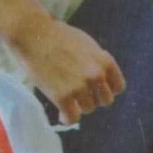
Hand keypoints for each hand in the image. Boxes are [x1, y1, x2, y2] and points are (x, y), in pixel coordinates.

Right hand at [10, 18, 126, 124]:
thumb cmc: (58, 35)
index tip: (97, 89)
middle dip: (94, 97)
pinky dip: (67, 118)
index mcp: (105, 61)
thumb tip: (101, 76)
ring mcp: (80, 88)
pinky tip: (62, 114)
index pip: (118, 87)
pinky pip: (72, 118)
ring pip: (88, 109)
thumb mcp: (87, 44)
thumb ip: (97, 61)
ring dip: (79, 106)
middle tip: (81, 94)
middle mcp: (96, 76)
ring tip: (68, 100)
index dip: (107, 88)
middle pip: (105, 100)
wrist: (34, 34)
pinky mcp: (62, 97)